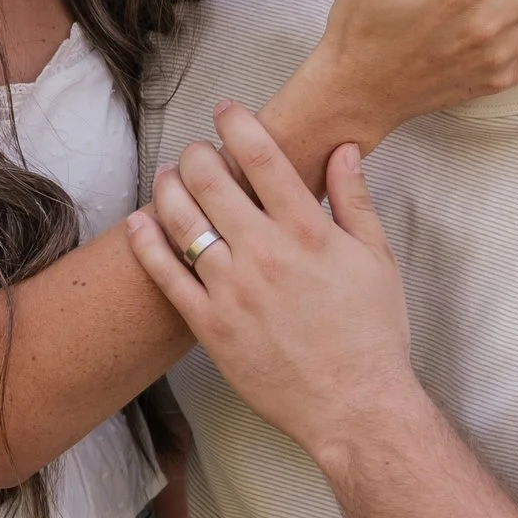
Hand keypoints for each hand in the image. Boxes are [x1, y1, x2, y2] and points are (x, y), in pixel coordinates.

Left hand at [127, 107, 417, 471]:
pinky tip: (139, 223)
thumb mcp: (378, 259)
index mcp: (308, 231)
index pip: (263, 158)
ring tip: (168, 178)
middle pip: (211, 181)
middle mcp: (264, 253)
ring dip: (167, 188)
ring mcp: (231, 289)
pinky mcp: (209, 326)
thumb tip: (344, 150)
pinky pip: (165, 275)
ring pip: (181, 221)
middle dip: (196, 153)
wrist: (355, 407)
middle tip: (196, 150)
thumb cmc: (373, 335)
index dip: (238, 125)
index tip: (226, 111)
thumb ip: (356, 200)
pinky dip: (146, 243)